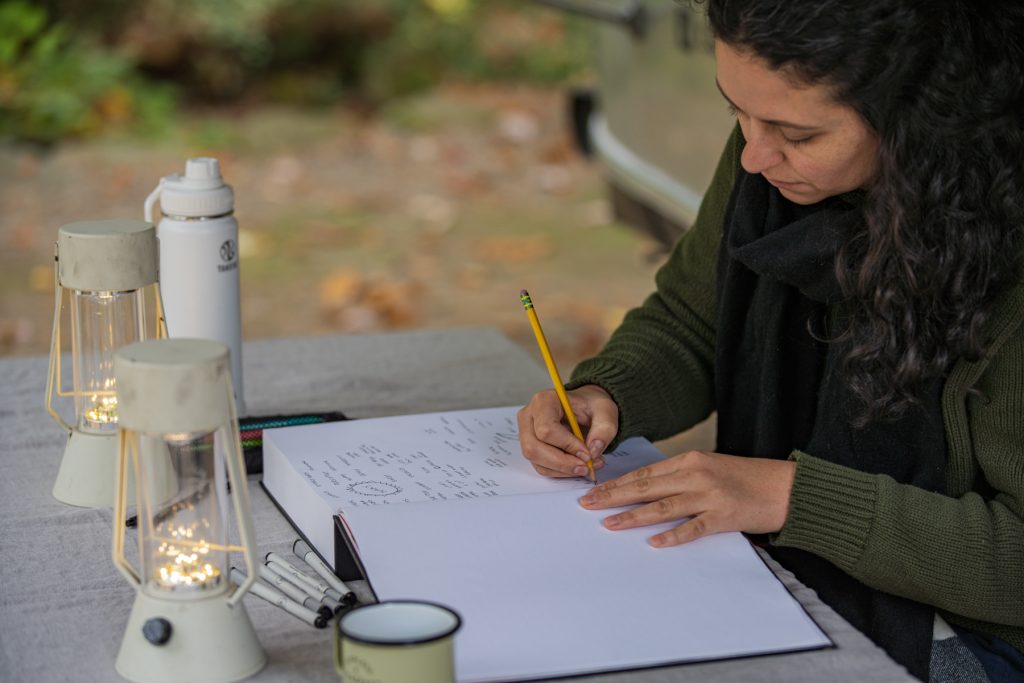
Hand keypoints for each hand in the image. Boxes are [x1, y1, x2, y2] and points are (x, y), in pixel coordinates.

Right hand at [517, 384, 618, 477]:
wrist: (586, 408)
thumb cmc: (591, 406)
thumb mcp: (605, 411)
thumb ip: (604, 429)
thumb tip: (593, 450)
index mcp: (544, 401)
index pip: (546, 429)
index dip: (567, 445)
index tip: (587, 453)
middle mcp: (529, 416)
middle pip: (534, 448)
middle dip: (562, 463)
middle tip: (586, 467)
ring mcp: (527, 433)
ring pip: (537, 461)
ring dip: (563, 469)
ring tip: (587, 466)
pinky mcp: (532, 448)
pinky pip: (542, 467)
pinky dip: (561, 472)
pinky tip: (578, 466)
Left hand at [578, 450, 795, 546]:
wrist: (786, 487)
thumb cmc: (747, 478)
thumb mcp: (711, 468)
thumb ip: (682, 475)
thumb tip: (648, 488)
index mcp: (691, 460)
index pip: (646, 473)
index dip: (618, 482)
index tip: (594, 490)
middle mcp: (696, 475)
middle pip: (647, 487)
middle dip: (614, 496)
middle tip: (588, 504)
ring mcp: (710, 496)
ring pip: (663, 506)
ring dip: (633, 516)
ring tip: (610, 523)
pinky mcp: (725, 516)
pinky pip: (693, 528)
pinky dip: (673, 535)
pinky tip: (654, 543)